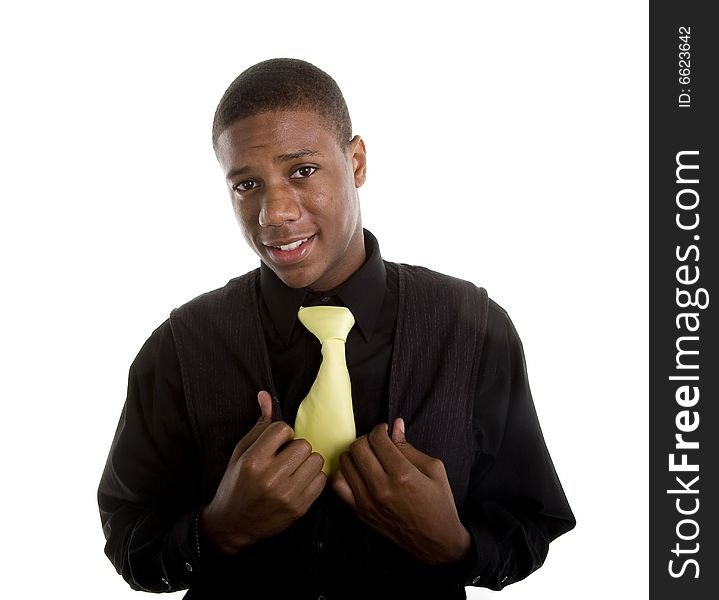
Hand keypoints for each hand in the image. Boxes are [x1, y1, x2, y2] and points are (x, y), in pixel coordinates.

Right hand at [201, 391, 326, 554]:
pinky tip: (299, 482)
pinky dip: (313, 478)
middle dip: (295, 448)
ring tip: (293, 469)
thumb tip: (265, 395)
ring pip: (316, 460)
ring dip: (306, 462)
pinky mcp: (299, 508)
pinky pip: (321, 480)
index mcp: (253, 461)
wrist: (232, 524)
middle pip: (303, 444)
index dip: (281, 434)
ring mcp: (286, 494)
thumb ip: (259, 425)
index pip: (283, 429)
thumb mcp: (241, 452)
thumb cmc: (236, 483)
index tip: (275, 445)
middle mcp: (270, 478)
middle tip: (284, 458)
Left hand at [332, 419, 470, 564]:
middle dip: (367, 438)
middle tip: (376, 442)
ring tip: (367, 456)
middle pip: (358, 447)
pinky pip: (338, 484)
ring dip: (355, 453)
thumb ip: (409, 447)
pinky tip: (356, 471)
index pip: (377, 439)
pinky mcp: (359, 512)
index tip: (385, 431)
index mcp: (403, 474)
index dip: (380, 429)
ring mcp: (367, 500)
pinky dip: (344, 472)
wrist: (435, 542)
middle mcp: (382, 487)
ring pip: (346, 462)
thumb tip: (396, 425)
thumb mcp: (434, 469)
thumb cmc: (438, 504)